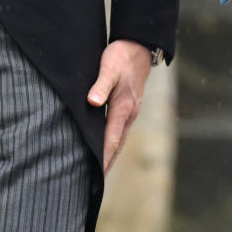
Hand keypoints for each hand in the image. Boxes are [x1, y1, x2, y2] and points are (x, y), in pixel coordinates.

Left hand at [88, 40, 152, 174]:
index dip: (103, 158)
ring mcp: (130, 112)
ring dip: (110, 156)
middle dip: (107, 164)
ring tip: (100, 172)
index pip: (111, 139)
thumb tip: (92, 102)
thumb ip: (100, 85)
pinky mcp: (128, 108)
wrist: (140, 48)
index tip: (97, 175)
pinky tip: (105, 148)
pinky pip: (119, 131)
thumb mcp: (108, 67)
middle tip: (95, 184)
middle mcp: (129, 114)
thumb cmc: (121, 57)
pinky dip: (112, 144)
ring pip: (119, 139)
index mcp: (123, 108)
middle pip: (117, 145)